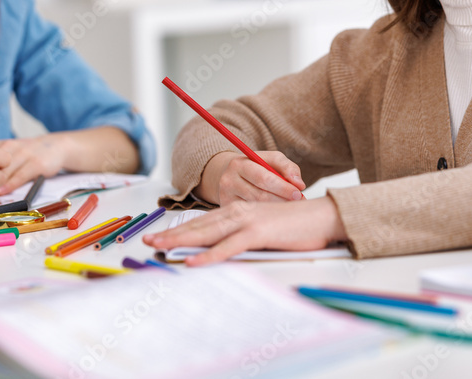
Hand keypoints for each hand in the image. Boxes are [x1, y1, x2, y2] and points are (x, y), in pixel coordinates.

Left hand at [0, 134, 68, 195]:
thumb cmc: (26, 153)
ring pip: (5, 169)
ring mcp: (25, 154)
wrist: (55, 147)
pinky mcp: (37, 163)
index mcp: (0, 144)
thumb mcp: (7, 150)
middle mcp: (11, 146)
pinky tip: (1, 191)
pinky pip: (21, 175)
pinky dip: (10, 184)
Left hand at [143, 197, 345, 265]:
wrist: (322, 216)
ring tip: (160, 249)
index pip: (204, 222)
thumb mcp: (265, 229)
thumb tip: (224, 250)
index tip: (161, 238)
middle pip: (199, 225)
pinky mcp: (258, 232)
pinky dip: (209, 255)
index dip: (181, 230)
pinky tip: (194, 261)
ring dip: (181, 241)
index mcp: (239, 210)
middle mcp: (239, 211)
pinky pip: (228, 246)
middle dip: (172, 234)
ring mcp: (247, 220)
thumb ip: (244, 236)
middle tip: (148, 243)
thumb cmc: (297, 226)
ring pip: (207, 233)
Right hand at [195, 151, 304, 204]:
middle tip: (298, 202)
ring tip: (290, 207)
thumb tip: (299, 184)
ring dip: (276, 209)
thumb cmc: (256, 166)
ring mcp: (226, 197)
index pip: (263, 178)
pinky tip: (276, 214)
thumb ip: (288, 167)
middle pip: (260, 195)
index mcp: (240, 164)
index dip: (283, 187)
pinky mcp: (226, 210)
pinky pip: (250, 216)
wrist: (230, 174)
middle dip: (282, 200)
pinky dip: (266, 215)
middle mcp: (229, 180)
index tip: (298, 193)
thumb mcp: (272, 160)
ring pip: (256, 207)